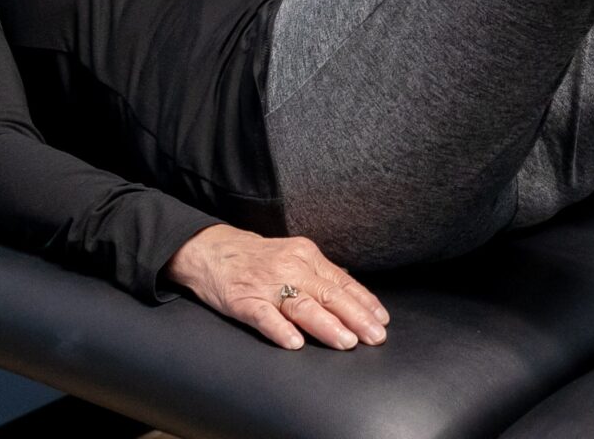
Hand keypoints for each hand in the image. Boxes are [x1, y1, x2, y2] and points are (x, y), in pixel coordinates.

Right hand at [161, 223, 390, 350]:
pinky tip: (294, 343)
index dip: (364, 302)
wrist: (212, 250)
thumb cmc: (258, 258)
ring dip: (326, 325)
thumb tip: (354, 293)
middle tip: (374, 336)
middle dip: (355, 317)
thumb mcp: (294, 256)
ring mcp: (266, 284)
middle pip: (328, 294)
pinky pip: (264, 316)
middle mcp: (290, 267)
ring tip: (346, 341)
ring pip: (301, 305)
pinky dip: (280, 329)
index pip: (342, 282)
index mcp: (306, 256)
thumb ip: (320, 274)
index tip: (382, 320)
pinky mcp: (243, 300)